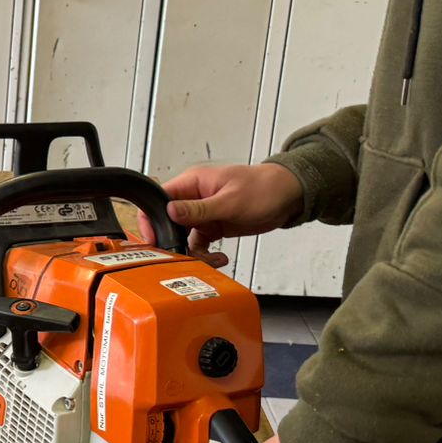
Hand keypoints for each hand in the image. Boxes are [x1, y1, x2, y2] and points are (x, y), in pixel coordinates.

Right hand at [134, 163, 303, 265]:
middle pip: (168, 222)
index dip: (152, 219)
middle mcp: (194, 198)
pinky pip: (199, 244)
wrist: (288, 196)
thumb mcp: (230, 201)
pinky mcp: (213, 227)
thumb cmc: (263, 188)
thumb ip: (198, 209)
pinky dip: (205, 255)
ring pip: (183, 237)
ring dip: (191, 252)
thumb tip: (170, 211)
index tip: (155, 238)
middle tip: (182, 255)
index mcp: (193, 183)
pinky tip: (219, 258)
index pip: (160, 199)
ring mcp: (203, 214)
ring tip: (207, 259)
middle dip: (172, 241)